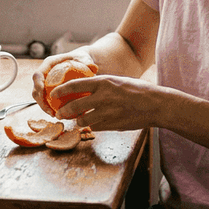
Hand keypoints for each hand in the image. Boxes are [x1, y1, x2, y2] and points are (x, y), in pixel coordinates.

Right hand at [31, 50, 98, 115]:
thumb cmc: (81, 59)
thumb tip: (92, 67)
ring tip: (54, 115)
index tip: (43, 93)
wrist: (81, 62)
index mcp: (48, 64)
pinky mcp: (51, 91)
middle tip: (50, 111)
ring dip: (45, 108)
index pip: (38, 75)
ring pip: (40, 98)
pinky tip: (60, 115)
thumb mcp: (84, 58)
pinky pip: (48, 101)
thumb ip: (86, 61)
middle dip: (40, 101)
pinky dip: (52, 108)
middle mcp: (45, 74)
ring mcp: (46, 83)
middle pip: (36, 89)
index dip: (37, 85)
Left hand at [51, 74, 166, 131]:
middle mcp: (103, 97)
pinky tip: (95, 123)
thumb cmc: (138, 90)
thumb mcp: (117, 81)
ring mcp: (108, 112)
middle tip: (59, 114)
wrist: (156, 105)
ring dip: (78, 121)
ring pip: (83, 120)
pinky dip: (93, 126)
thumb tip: (85, 89)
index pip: (74, 85)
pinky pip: (96, 127)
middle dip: (63, 112)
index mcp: (103, 82)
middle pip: (74, 106)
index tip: (53, 95)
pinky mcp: (113, 125)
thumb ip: (101, 86)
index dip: (60, 91)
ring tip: (77, 120)